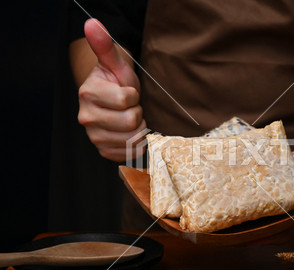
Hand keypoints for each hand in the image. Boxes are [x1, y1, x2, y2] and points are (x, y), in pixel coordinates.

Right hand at [77, 19, 145, 161]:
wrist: (115, 102)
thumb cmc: (118, 82)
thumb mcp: (116, 64)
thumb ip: (105, 46)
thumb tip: (91, 24)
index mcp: (88, 93)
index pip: (127, 99)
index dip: (134, 95)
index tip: (128, 92)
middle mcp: (86, 117)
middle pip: (131, 121)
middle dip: (137, 112)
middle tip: (130, 107)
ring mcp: (94, 136)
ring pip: (133, 138)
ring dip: (138, 128)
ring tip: (130, 119)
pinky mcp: (103, 150)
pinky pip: (130, 152)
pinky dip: (135, 143)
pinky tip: (129, 132)